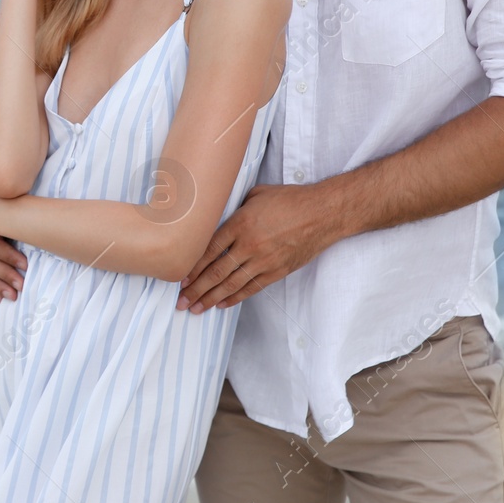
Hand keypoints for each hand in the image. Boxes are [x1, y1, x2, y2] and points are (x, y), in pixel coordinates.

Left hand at [175, 184, 341, 312]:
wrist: (323, 214)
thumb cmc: (291, 200)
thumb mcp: (256, 195)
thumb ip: (235, 207)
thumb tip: (217, 214)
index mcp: (241, 223)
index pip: (209, 249)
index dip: (192, 266)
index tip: (179, 277)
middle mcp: (250, 245)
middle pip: (216, 271)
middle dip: (196, 289)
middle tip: (181, 301)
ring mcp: (264, 260)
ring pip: (232, 284)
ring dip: (211, 298)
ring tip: (196, 308)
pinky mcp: (277, 271)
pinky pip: (252, 288)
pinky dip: (235, 298)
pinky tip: (222, 304)